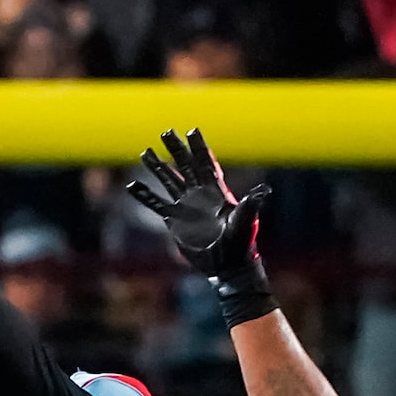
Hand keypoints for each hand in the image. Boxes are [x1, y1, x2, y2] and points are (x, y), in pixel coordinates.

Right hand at [126, 128, 273, 323]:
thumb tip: (263, 191)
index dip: (199, 147)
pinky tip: (132, 187)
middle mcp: (199, 194)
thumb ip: (251, 205)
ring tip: (145, 152)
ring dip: (157, 167)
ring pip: (169, 181)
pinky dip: (144, 195)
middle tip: (166, 132)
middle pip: (185, 166)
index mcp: (216, 191)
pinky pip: (156, 204)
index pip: (206, 163)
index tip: (192, 130)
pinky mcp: (174, 221)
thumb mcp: (245, 221)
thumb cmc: (240, 242)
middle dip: (176, 149)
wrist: (226, 264)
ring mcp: (185, 207)